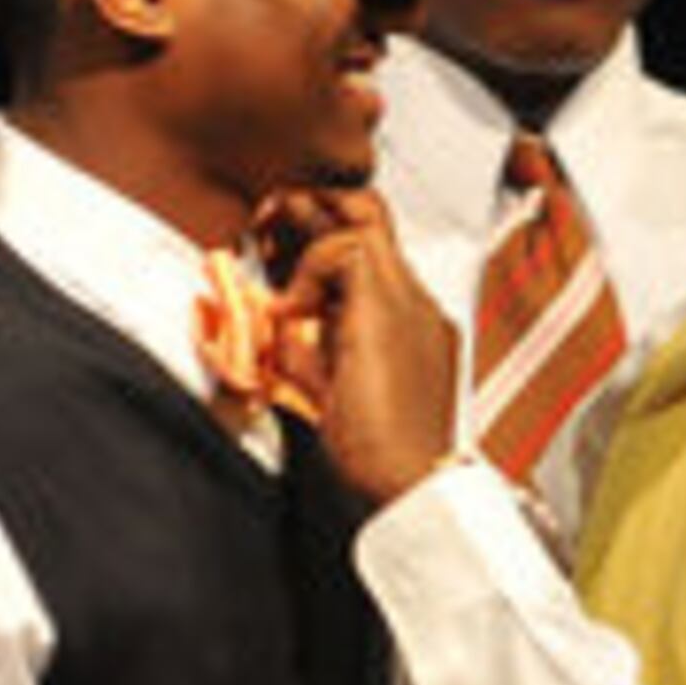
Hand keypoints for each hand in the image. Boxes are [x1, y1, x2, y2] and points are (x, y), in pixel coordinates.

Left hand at [258, 185, 458, 507]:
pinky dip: (311, 268)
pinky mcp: (389, 307)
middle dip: (316, 207)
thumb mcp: (331, 391)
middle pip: (371, 216)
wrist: (412, 477)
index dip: (319, 245)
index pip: (367, 255)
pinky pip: (349, 249)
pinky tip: (293, 307)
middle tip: (271, 220)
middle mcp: (415, 301)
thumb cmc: (381, 452)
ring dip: (309, 226)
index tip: (281, 259)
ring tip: (271, 244)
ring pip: (365, 216)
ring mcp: (409, 299)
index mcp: (407, 322)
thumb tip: (276, 328)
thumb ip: (308, 356)